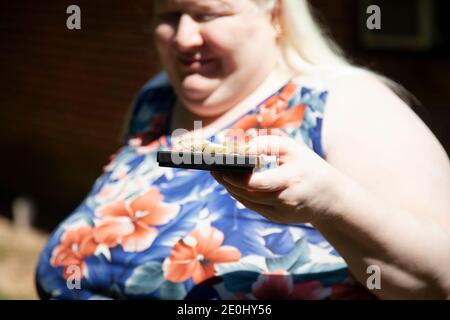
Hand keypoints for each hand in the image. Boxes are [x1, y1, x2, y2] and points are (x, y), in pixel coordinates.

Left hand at [211, 135, 337, 223]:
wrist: (330, 197)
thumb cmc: (309, 166)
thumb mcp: (293, 148)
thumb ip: (266, 144)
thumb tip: (241, 149)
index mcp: (291, 181)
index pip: (258, 183)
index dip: (236, 177)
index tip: (220, 166)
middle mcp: (286, 201)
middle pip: (248, 194)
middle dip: (227, 181)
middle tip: (212, 167)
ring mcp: (281, 213)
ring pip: (247, 201)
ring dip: (230, 187)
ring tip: (218, 173)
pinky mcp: (277, 219)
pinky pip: (253, 206)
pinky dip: (240, 194)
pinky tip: (231, 183)